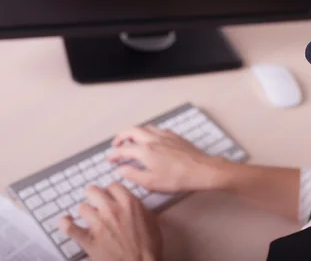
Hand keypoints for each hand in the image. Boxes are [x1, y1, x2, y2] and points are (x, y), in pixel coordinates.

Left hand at [58, 183, 161, 260]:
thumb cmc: (149, 247)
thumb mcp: (151, 221)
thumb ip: (139, 208)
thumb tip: (132, 204)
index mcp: (129, 203)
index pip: (113, 186)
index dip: (111, 191)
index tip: (110, 196)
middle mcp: (112, 210)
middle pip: (93, 191)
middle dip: (94, 196)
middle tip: (97, 203)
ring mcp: (98, 224)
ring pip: (82, 207)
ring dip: (85, 212)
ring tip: (88, 216)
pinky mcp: (88, 240)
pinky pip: (69, 227)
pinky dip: (65, 223)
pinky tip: (66, 221)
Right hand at [108, 126, 231, 192]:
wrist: (201, 169)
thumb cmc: (176, 178)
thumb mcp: (151, 182)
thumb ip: (133, 175)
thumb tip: (120, 168)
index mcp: (146, 150)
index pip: (124, 149)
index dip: (114, 154)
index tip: (109, 159)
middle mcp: (153, 139)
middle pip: (133, 130)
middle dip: (122, 136)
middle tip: (117, 143)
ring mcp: (165, 135)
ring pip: (146, 127)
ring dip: (135, 132)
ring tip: (132, 140)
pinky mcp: (175, 136)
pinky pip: (157, 129)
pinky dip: (148, 132)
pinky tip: (151, 139)